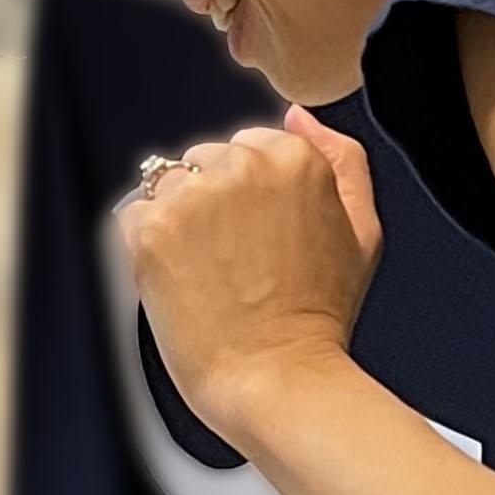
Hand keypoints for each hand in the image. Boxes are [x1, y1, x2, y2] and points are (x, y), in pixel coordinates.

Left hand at [117, 107, 385, 446]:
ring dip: (177, 223)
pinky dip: (146, 247)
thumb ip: (341, 161)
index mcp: (295, 157)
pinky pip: (133, 216)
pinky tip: (179, 282)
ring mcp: (193, 196)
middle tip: (236, 264)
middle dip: (211, 204)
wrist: (277, 379)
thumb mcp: (361, 232)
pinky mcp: (151, 230)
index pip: (248, 147)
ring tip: (207, 275)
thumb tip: (297, 115)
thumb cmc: (320, 315)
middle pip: (203, 162)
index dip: (250, 198)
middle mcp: (242, 165)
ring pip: (166, 186)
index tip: (261, 240)